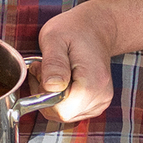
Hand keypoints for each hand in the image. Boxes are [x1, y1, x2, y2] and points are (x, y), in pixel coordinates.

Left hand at [33, 3, 119, 122]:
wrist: (96, 27)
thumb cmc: (74, 30)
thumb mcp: (54, 38)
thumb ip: (53, 64)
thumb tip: (51, 87)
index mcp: (93, 83)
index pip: (60, 109)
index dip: (42, 93)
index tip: (41, 70)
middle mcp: (100, 97)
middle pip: (61, 114)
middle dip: (45, 94)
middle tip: (44, 68)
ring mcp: (100, 103)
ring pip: (63, 114)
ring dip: (51, 96)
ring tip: (53, 71)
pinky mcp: (96, 104)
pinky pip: (70, 111)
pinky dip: (60, 98)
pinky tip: (61, 79)